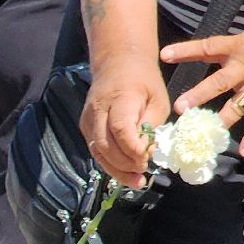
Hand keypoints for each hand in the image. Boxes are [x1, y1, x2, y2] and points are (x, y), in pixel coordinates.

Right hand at [80, 54, 169, 188]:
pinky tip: (125, 171)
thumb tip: (146, 152)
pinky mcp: (85, 127)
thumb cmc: (143, 81)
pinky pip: (96, 150)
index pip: (120, 129)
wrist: (117, 63)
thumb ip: (151, 126)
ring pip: (97, 152)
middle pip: (105, 145)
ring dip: (116, 170)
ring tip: (136, 180)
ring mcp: (88, 120)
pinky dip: (110, 164)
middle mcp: (98, 110)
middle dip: (125, 165)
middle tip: (143, 174)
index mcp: (119, 99)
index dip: (133, 148)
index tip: (147, 158)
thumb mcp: (158, 99)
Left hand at [164, 11, 243, 157]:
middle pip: (219, 82)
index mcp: (239, 48)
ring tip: (205, 132)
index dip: (185, 51)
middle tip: (180, 106)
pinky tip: (243, 151)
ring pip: (238, 105)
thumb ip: (230, 49)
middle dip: (199, 94)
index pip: (207, 48)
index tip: (164, 55)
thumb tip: (206, 54)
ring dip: (221, 119)